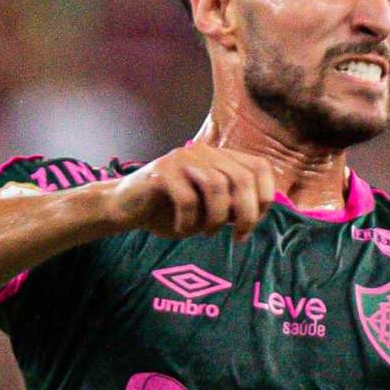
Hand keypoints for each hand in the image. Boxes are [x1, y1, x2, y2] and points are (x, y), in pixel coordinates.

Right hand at [108, 144, 276, 242]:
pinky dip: (189, 221)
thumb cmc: (169, 212)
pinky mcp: (161, 171)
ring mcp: (182, 159)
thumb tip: (257, 213)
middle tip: (238, 237)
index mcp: (220, 158)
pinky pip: (187, 198)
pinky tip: (181, 229)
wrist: (124, 207)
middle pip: (242, 178)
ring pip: (216, 186)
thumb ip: (232, 207)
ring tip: (206, 233)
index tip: (253, 224)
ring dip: (216, 218)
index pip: (259, 167)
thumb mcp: (208, 211)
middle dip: (246, 213)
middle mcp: (205, 152)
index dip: (264, 196)